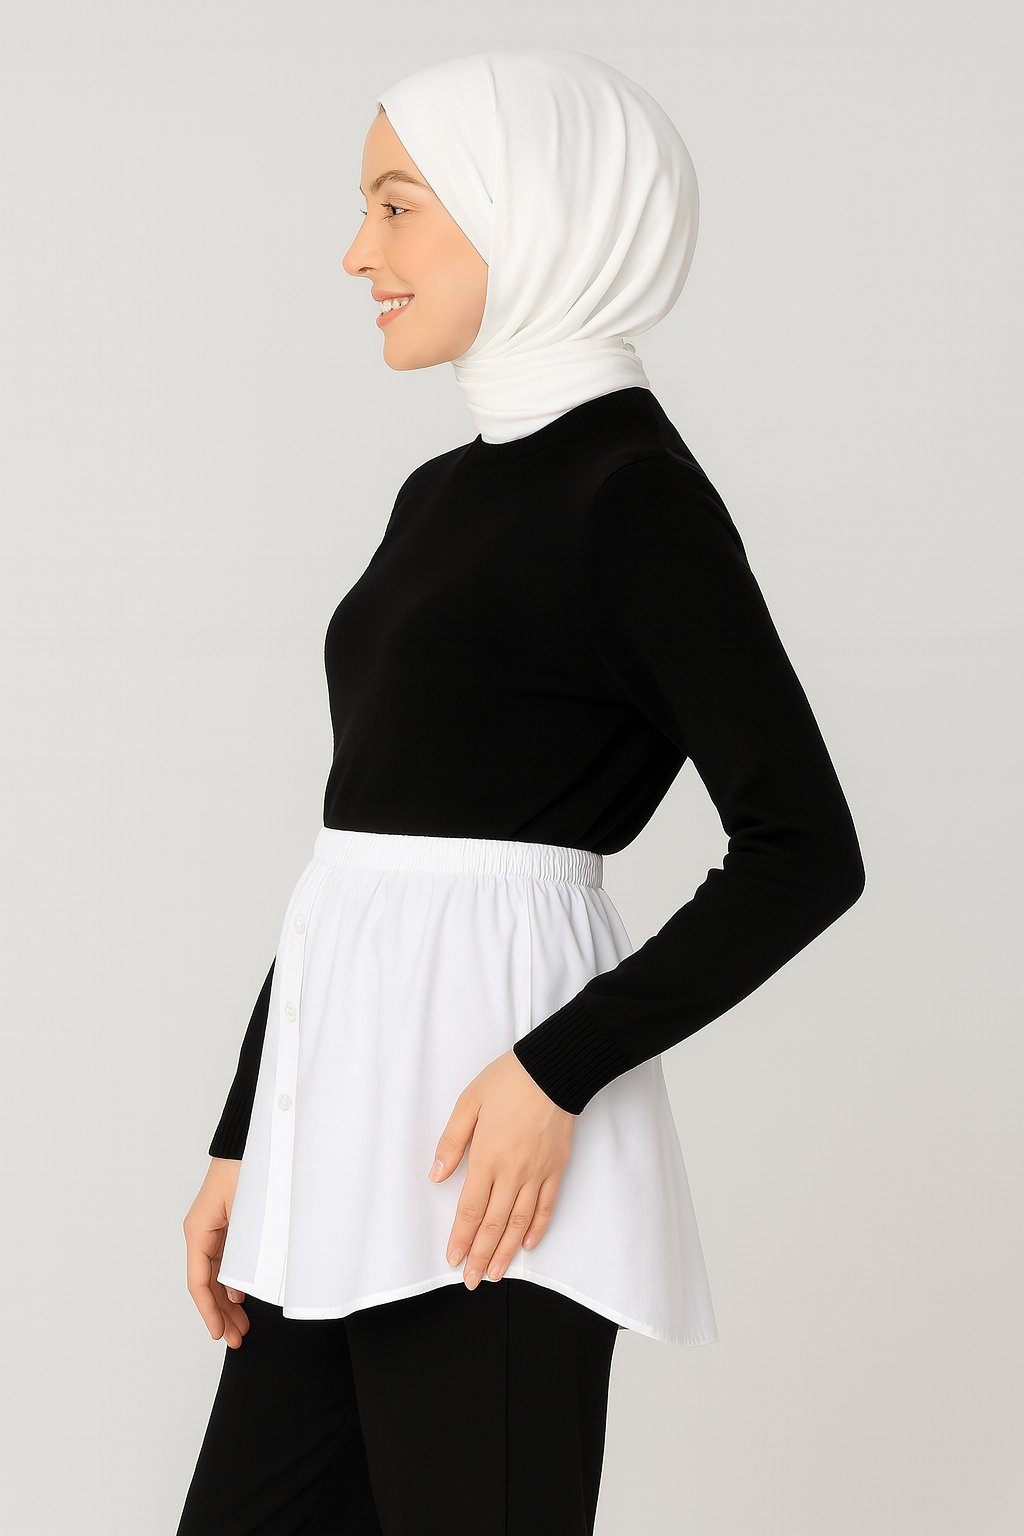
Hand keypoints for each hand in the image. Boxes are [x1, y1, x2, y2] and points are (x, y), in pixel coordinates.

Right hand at [183, 1157, 250, 1348]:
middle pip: (208, 1282)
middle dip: (221, 1314)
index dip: (208, 1312)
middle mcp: (202, 1230)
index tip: (219, 1334)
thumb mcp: (247, 1217)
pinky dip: (233, 1281)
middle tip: (237, 1338)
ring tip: (241, 1326)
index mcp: (199, 1230)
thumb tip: (239, 1291)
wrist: (263, 1137)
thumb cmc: (251, 1169)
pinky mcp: (230, 1222)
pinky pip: (227, 1259)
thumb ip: (242, 1254)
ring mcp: (215, 1227)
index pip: (199, 1282)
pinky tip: (241, 1298)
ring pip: (217, 1273)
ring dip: (228, 1301)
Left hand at [428, 1048, 574, 1288]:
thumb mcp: (469, 1102)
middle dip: (481, 1256)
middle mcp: (512, 1172)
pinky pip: (546, 1206)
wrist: (554, 1069)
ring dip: (506, 1251)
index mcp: (487, 1157)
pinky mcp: (556, 1168)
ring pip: (519, 1222)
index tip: (453, 1259)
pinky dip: (536, 1228)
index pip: (470, 1210)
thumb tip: (436, 1175)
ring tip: (496, 1273)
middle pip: (493, 1224)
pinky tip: (527, 1244)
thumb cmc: (509, 1080)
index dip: (461, 1238)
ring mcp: (537, 1173)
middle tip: (472, 1280)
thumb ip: (451, 1142)